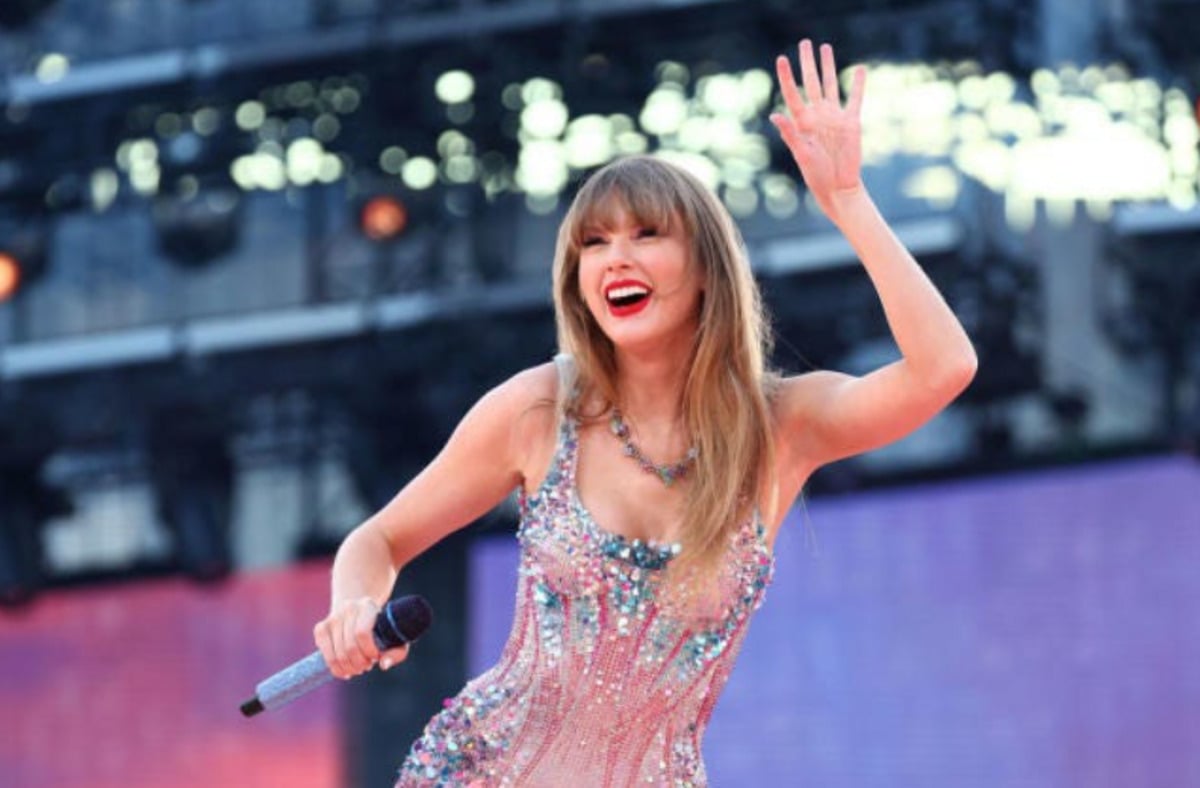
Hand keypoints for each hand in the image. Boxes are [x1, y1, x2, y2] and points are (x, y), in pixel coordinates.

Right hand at [313, 597, 409, 678]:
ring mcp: (332, 617)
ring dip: (349, 668)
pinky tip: (344, 670)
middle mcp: (348, 608)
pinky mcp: (321, 628)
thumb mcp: (394, 637)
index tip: (376, 657)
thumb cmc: (380, 628)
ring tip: (358, 668)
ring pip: (337, 654)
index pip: (361, 633)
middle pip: (349, 647)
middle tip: (367, 666)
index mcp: (367, 606)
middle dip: (359, 663)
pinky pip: (326, 654)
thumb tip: (384, 665)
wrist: (359, 611)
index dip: (369, 651)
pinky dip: (335, 668)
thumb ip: (396, 652)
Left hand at [770, 39, 866, 222]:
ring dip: (828, 66)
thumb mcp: (802, 154)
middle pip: (811, 82)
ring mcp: (834, 117)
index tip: (781, 58)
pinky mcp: (851, 122)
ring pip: (830, 84)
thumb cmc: (816, 175)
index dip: (786, 76)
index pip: (792, 93)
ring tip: (826, 48)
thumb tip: (775, 115)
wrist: (838, 186)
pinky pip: (855, 98)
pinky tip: (860, 69)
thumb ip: (790, 134)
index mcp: (802, 122)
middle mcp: (817, 115)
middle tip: (805, 42)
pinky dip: (858, 84)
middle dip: (808, 62)